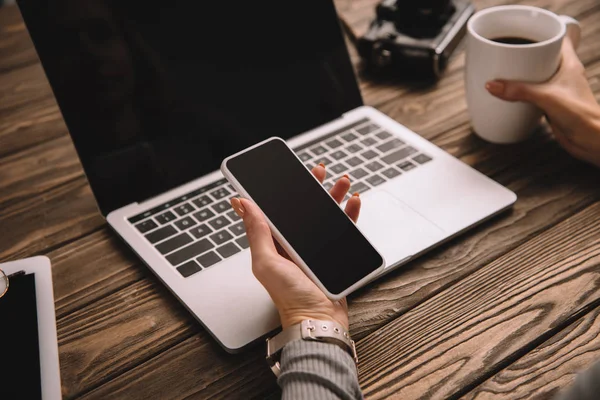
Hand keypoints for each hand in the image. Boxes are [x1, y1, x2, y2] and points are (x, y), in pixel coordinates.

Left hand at [229, 165, 360, 329]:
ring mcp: (315, 249)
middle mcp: (294, 244)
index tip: (286, 173)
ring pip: (326, 214)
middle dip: (312, 187)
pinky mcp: (334, 255)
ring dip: (334, 196)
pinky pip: (344, 230)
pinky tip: (354, 204)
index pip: (276, 210)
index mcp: (275, 243)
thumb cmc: (289, 299)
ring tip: (343, 182)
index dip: (281, 191)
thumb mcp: (267, 263)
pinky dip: (350, 215)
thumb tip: (242, 204)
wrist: (318, 321)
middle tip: (318, 170)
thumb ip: (257, 232)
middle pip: (303, 208)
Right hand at [485, 37, 599, 167]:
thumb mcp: (546, 97)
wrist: (590, 139)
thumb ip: (519, 91)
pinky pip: (533, 92)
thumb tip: (492, 85)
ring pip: (536, 75)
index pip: (557, 38)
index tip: (523, 32)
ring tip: (504, 72)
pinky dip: (523, 91)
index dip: (541, 33)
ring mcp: (557, 89)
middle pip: (542, 56)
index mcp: (569, 63)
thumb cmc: (583, 115)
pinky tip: (511, 94)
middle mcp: (564, 74)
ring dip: (522, 74)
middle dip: (525, 54)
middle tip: (507, 52)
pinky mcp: (551, 103)